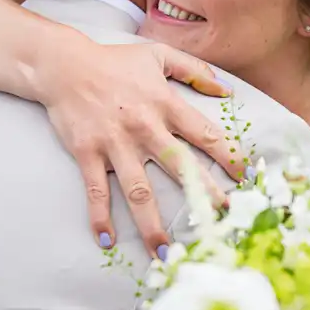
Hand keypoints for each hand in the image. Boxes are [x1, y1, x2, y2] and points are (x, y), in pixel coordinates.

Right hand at [36, 36, 245, 257]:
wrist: (64, 65)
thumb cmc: (114, 61)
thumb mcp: (158, 55)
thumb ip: (195, 69)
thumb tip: (228, 90)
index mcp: (165, 105)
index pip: (205, 134)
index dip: (229, 156)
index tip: (246, 179)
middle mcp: (144, 128)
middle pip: (180, 167)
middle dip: (203, 195)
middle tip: (222, 221)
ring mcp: (115, 144)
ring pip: (138, 191)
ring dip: (151, 225)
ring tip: (165, 254)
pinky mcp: (87, 153)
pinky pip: (96, 190)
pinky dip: (100, 215)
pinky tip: (106, 240)